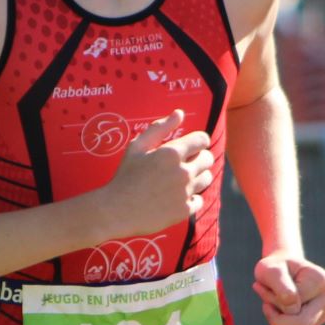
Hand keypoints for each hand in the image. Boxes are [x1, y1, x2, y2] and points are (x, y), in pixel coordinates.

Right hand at [99, 110, 212, 237]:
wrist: (117, 210)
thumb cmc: (125, 176)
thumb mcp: (137, 147)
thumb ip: (159, 128)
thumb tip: (180, 113)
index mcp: (172, 153)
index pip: (202, 140)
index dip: (198, 141)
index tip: (191, 147)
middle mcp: (183, 172)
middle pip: (208, 159)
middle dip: (199, 158)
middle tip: (184, 163)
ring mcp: (185, 192)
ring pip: (207, 178)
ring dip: (198, 177)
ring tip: (181, 180)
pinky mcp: (185, 210)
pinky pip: (199, 200)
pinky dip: (191, 198)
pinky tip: (176, 197)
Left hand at [253, 254, 324, 324]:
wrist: (279, 267)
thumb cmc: (273, 268)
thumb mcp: (269, 270)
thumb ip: (281, 287)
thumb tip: (294, 308)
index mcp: (320, 279)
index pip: (293, 306)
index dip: (271, 300)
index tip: (263, 285)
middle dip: (277, 316)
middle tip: (266, 301)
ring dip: (279, 319)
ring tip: (273, 302)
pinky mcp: (318, 319)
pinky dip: (283, 323)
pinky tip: (280, 308)